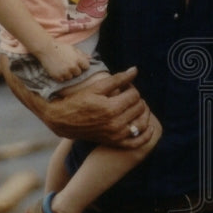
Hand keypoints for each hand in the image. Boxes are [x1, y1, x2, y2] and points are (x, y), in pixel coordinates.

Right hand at [36, 42, 89, 81]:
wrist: (46, 49)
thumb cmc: (60, 47)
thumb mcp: (72, 48)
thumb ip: (82, 54)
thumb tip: (91, 58)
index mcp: (78, 59)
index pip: (86, 67)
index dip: (82, 65)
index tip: (77, 63)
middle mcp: (73, 67)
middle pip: (78, 73)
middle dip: (74, 70)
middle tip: (67, 64)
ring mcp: (65, 72)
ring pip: (70, 77)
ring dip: (67, 74)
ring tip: (62, 67)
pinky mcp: (57, 76)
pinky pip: (62, 80)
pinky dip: (60, 76)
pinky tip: (57, 70)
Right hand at [37, 67, 153, 149]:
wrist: (63, 120)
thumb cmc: (79, 101)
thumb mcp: (97, 87)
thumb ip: (118, 79)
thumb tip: (135, 70)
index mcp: (111, 108)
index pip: (134, 95)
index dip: (131, 88)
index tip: (125, 86)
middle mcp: (115, 124)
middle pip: (139, 108)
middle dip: (136, 99)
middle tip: (128, 95)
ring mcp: (116, 136)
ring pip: (142, 123)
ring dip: (144, 113)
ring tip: (137, 106)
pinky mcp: (114, 142)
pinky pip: (136, 143)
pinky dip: (146, 135)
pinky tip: (149, 126)